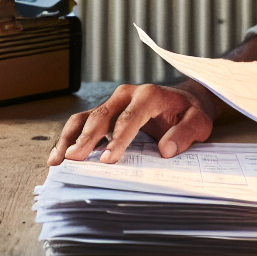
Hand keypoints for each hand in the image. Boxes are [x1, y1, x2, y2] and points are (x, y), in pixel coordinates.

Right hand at [48, 83, 217, 164]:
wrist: (185, 100)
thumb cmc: (189, 112)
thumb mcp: (199, 122)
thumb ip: (185, 134)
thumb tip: (166, 149)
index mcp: (149, 95)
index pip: (130, 118)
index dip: (117, 139)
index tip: (109, 160)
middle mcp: (126, 95)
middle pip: (101, 115)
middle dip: (86, 139)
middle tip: (75, 160)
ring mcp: (113, 102)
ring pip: (86, 117)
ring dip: (70, 137)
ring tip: (58, 159)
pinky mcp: (106, 111)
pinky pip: (84, 122)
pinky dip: (70, 137)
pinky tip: (60, 154)